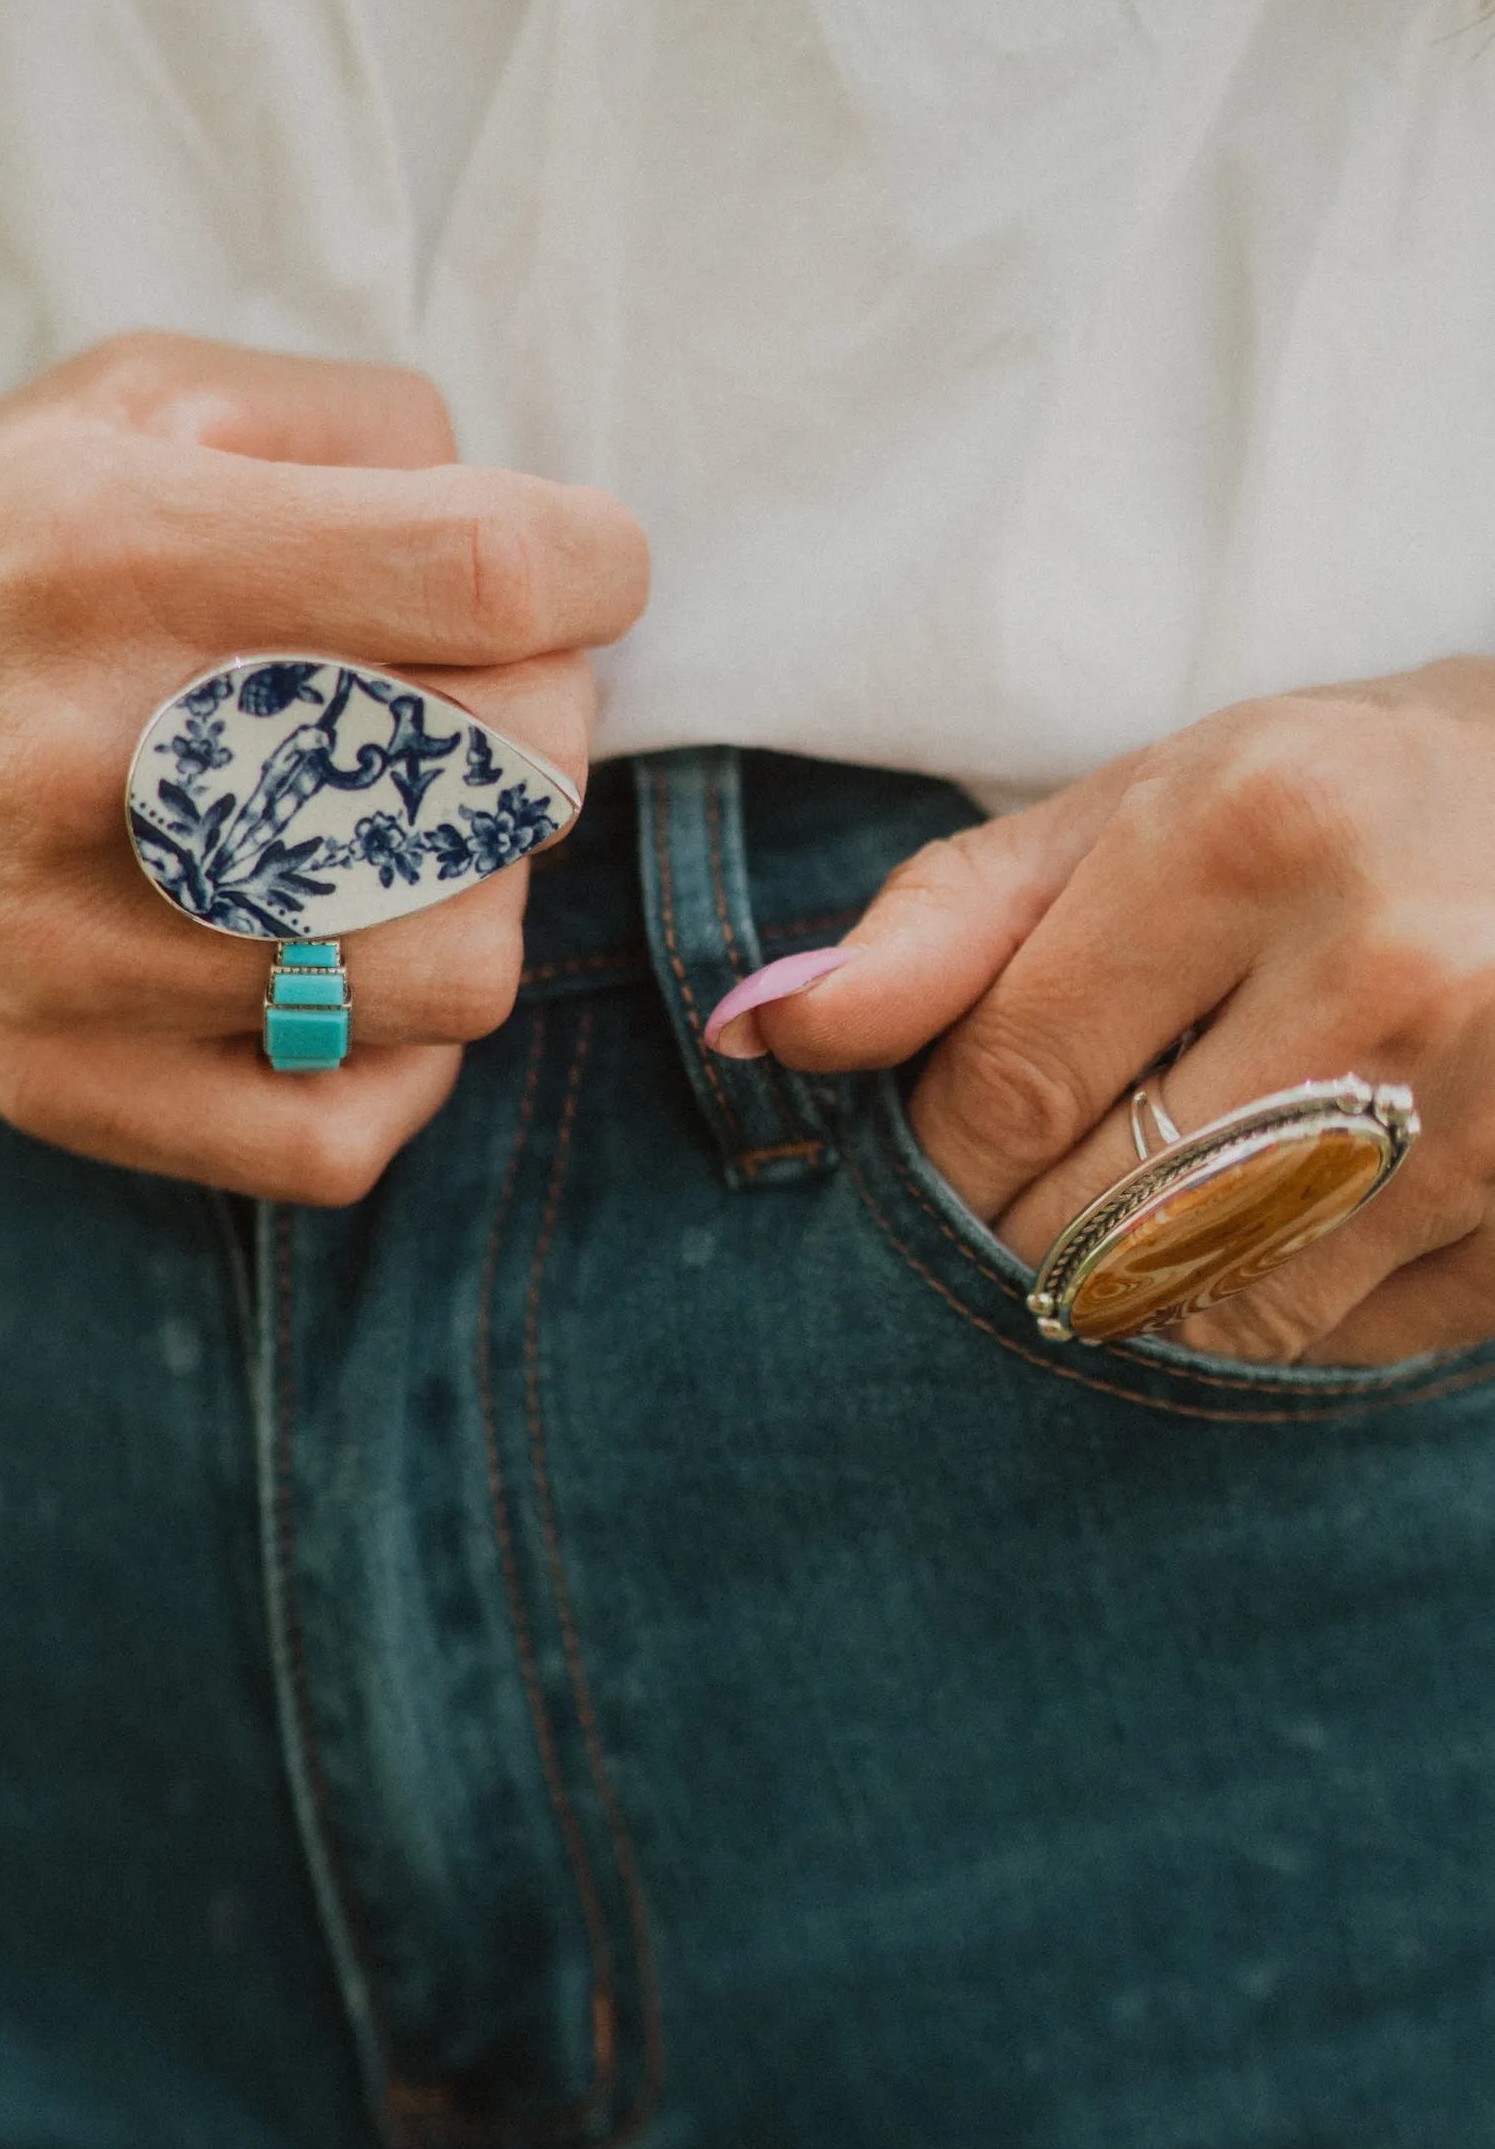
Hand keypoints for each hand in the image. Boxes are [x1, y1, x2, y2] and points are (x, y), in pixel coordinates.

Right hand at [0, 332, 647, 1204]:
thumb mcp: (123, 401)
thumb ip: (354, 427)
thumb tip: (539, 546)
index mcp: (113, 545)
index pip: (489, 577)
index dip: (595, 567)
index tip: (570, 571)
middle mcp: (94, 756)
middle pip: (503, 777)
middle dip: (541, 718)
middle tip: (472, 695)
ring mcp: (77, 952)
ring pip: (458, 969)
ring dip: (477, 890)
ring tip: (407, 837)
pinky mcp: (68, 1091)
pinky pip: (340, 1136)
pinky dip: (389, 1057)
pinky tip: (340, 964)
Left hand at [713, 662, 1494, 1364]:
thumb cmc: (1332, 806)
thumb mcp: (1137, 809)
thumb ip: (944, 925)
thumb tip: (755, 1028)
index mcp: (1253, 833)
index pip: (1007, 1087)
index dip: (941, 1157)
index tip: (953, 1154)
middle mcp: (1392, 967)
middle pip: (1103, 1225)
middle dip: (1036, 1236)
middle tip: (1061, 1188)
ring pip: (1227, 1309)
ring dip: (1163, 1288)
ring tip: (1191, 1189)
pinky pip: (1356, 1343)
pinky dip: (1302, 1307)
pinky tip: (1317, 1210)